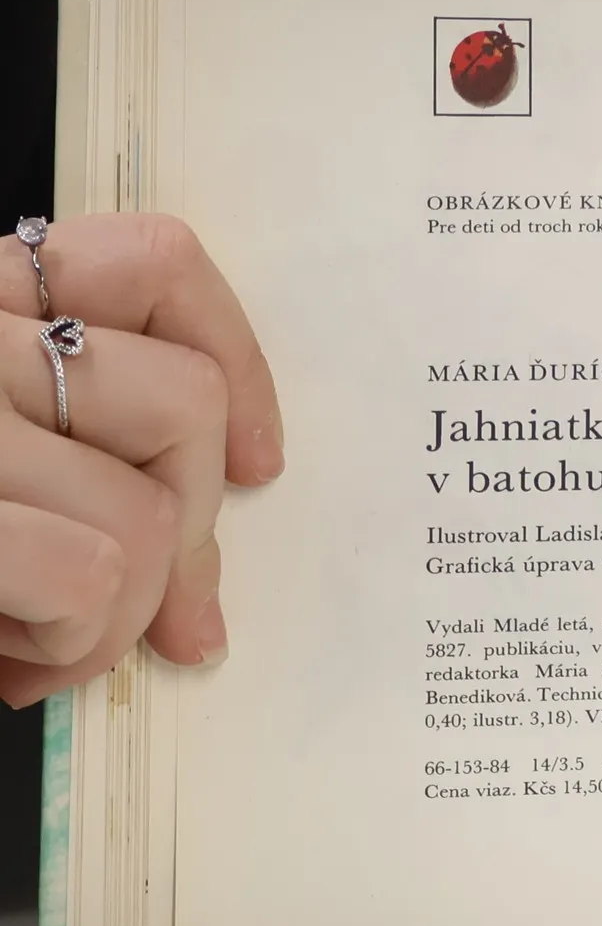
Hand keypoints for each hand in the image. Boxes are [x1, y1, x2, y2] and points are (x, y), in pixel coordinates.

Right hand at [0, 215, 281, 708]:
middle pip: (184, 403)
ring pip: (152, 513)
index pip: (153, 260)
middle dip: (185, 531)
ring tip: (34, 646)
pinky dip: (71, 648)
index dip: (235, 362)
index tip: (253, 461)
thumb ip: (71, 465)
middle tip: (123, 603)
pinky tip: (6, 665)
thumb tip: (198, 592)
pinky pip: (94, 575)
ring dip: (117, 619)